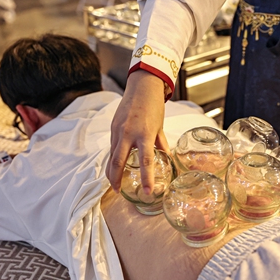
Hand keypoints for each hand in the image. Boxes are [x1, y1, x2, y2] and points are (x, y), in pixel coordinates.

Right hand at [106, 70, 169, 194]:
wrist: (141, 87)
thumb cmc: (153, 106)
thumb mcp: (159, 127)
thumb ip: (161, 144)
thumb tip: (168, 158)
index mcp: (144, 134)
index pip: (146, 161)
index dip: (147, 179)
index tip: (148, 192)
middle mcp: (128, 133)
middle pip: (118, 162)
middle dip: (115, 179)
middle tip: (117, 191)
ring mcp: (118, 130)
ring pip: (111, 155)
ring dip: (111, 170)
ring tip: (113, 182)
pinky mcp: (113, 127)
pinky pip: (111, 146)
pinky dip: (112, 157)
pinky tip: (114, 164)